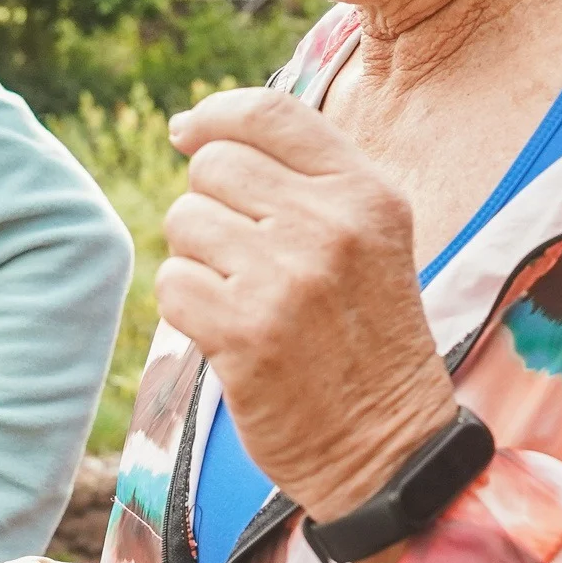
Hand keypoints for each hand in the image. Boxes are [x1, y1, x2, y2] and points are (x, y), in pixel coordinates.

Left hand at [158, 88, 458, 520]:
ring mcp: (288, 278)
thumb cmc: (365, 339)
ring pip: (185, 222)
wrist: (389, 451)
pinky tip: (229, 335)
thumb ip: (302, 178)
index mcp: (367, 194)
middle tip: (241, 260)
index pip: (270, 112)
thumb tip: (189, 128)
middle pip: (214, 166)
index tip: (188, 132)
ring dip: (197, 261)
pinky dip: (187, 309)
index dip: (215, 114)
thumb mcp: (368, 240)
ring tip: (244, 299)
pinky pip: (172, 284)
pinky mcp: (246, 333)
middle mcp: (330, 225)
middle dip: (209, 206)